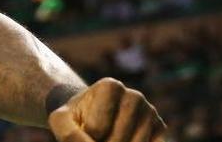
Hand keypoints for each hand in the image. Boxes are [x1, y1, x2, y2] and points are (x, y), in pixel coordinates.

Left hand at [48, 78, 165, 141]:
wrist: (90, 118)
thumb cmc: (75, 118)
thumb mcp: (61, 121)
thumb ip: (69, 134)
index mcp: (111, 86)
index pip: (97, 128)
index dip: (85, 136)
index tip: (82, 127)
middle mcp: (134, 96)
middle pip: (117, 139)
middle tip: (95, 136)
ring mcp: (150, 113)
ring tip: (107, 138)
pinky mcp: (161, 130)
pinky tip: (125, 140)